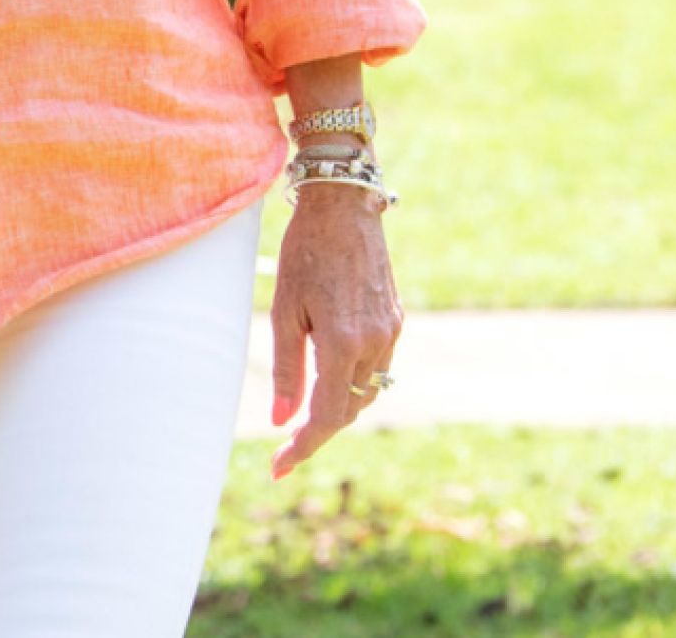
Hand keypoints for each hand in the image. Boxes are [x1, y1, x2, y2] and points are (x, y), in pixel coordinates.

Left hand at [267, 186, 401, 477]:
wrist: (344, 207)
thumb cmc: (305, 253)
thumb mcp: (284, 312)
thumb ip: (285, 370)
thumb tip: (281, 420)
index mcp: (343, 344)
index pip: (326, 416)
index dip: (303, 447)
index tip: (279, 468)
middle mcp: (375, 344)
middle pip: (348, 410)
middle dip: (318, 431)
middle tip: (285, 446)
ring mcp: (391, 333)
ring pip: (366, 392)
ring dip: (338, 408)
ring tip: (305, 416)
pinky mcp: (397, 321)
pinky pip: (377, 367)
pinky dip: (354, 382)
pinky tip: (331, 378)